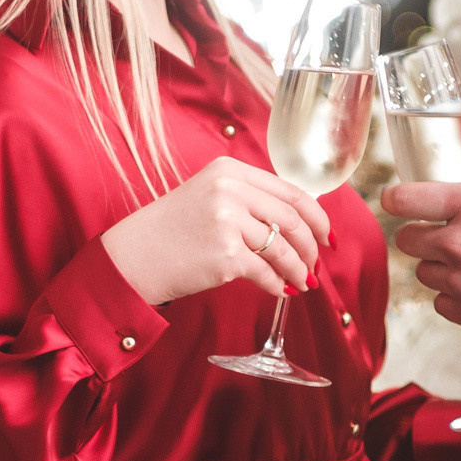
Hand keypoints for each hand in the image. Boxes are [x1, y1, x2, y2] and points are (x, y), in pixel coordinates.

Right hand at [100, 156, 331, 301]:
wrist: (134, 256)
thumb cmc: (173, 231)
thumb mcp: (209, 196)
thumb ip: (248, 199)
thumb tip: (297, 223)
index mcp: (230, 170)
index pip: (291, 191)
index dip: (317, 216)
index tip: (327, 235)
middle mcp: (230, 190)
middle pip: (293, 219)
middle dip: (311, 247)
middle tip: (315, 265)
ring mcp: (228, 220)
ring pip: (283, 248)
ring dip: (298, 270)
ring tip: (302, 283)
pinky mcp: (225, 254)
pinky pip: (266, 272)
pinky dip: (277, 284)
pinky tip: (280, 290)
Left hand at [385, 116, 460, 341]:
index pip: (404, 199)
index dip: (396, 199)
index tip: (398, 200)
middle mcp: (459, 243)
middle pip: (406, 239)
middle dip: (422, 235)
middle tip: (446, 235)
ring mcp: (460, 280)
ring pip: (424, 272)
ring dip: (440, 267)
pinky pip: (441, 302)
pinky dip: (455, 296)